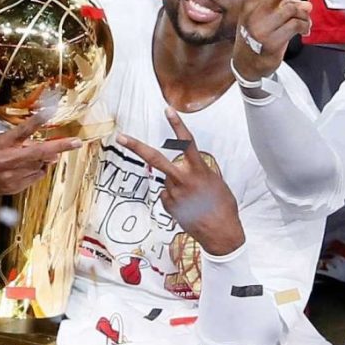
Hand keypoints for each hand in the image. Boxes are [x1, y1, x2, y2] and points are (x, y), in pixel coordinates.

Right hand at [0, 113, 81, 197]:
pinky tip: (28, 167)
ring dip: (45, 158)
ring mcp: (13, 176)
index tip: (48, 113)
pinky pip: (36, 176)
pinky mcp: (16, 187)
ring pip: (41, 165)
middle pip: (39, 152)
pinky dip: (37, 169)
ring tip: (35, 155)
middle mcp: (8, 161)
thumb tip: (40, 142)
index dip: (35, 122)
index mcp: (2, 145)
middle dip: (60, 146)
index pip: (21, 131)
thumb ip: (17, 139)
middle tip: (76, 142)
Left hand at [116, 108, 244, 255]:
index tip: (168, 110)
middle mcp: (183, 179)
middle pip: (155, 158)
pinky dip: (176, 199)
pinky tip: (188, 208)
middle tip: (120, 137)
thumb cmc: (224, 207)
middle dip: (136, 147)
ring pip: (167, 180)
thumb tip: (189, 169)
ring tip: (195, 200)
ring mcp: (173, 194)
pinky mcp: (168, 206)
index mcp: (199, 171)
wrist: (221, 234)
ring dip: (177, 185)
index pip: (187, 142)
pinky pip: (168, 195)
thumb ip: (201, 172)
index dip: (177, 125)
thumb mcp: (217, 183)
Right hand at [232, 0, 310, 81]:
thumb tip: (303, 4)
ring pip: (293, 9)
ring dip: (304, 13)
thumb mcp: (261, 19)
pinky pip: (297, 25)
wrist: (248, 64)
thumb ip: (280, 7)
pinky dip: (305, 26)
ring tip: (305, 17)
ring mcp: (263, 27)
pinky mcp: (273, 41)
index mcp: (251, 5)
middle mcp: (256, 13)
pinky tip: (304, 30)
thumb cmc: (258, 36)